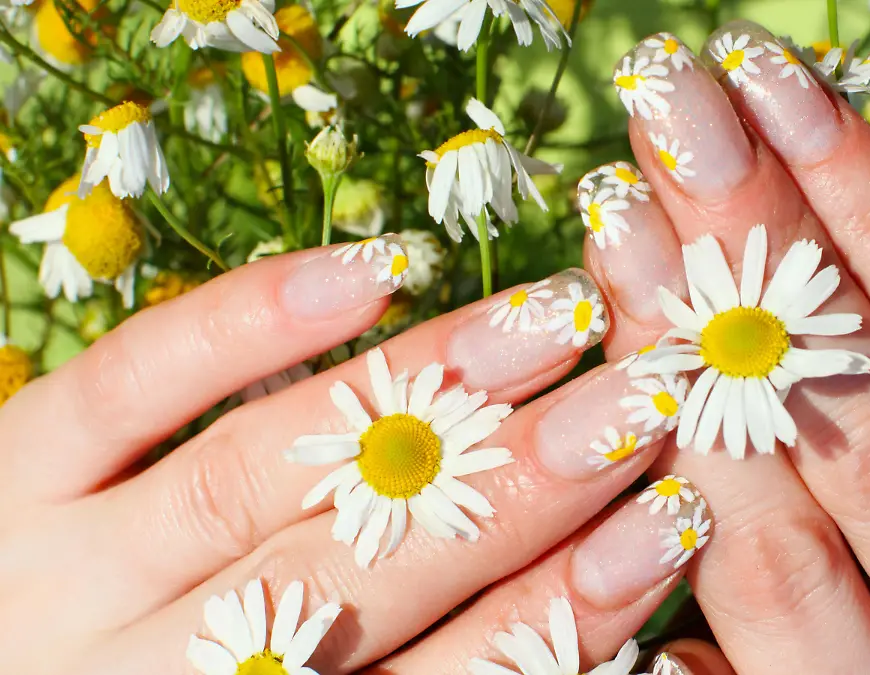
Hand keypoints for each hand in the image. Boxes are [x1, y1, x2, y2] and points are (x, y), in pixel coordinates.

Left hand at [0, 240, 706, 672]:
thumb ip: (449, 655)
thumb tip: (611, 561)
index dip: (565, 597)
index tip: (671, 515)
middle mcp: (147, 671)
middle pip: (363, 564)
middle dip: (518, 482)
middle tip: (643, 399)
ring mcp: (60, 566)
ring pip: (269, 465)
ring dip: (425, 387)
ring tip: (556, 318)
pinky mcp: (12, 470)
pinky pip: (132, 383)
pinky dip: (256, 321)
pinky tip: (377, 270)